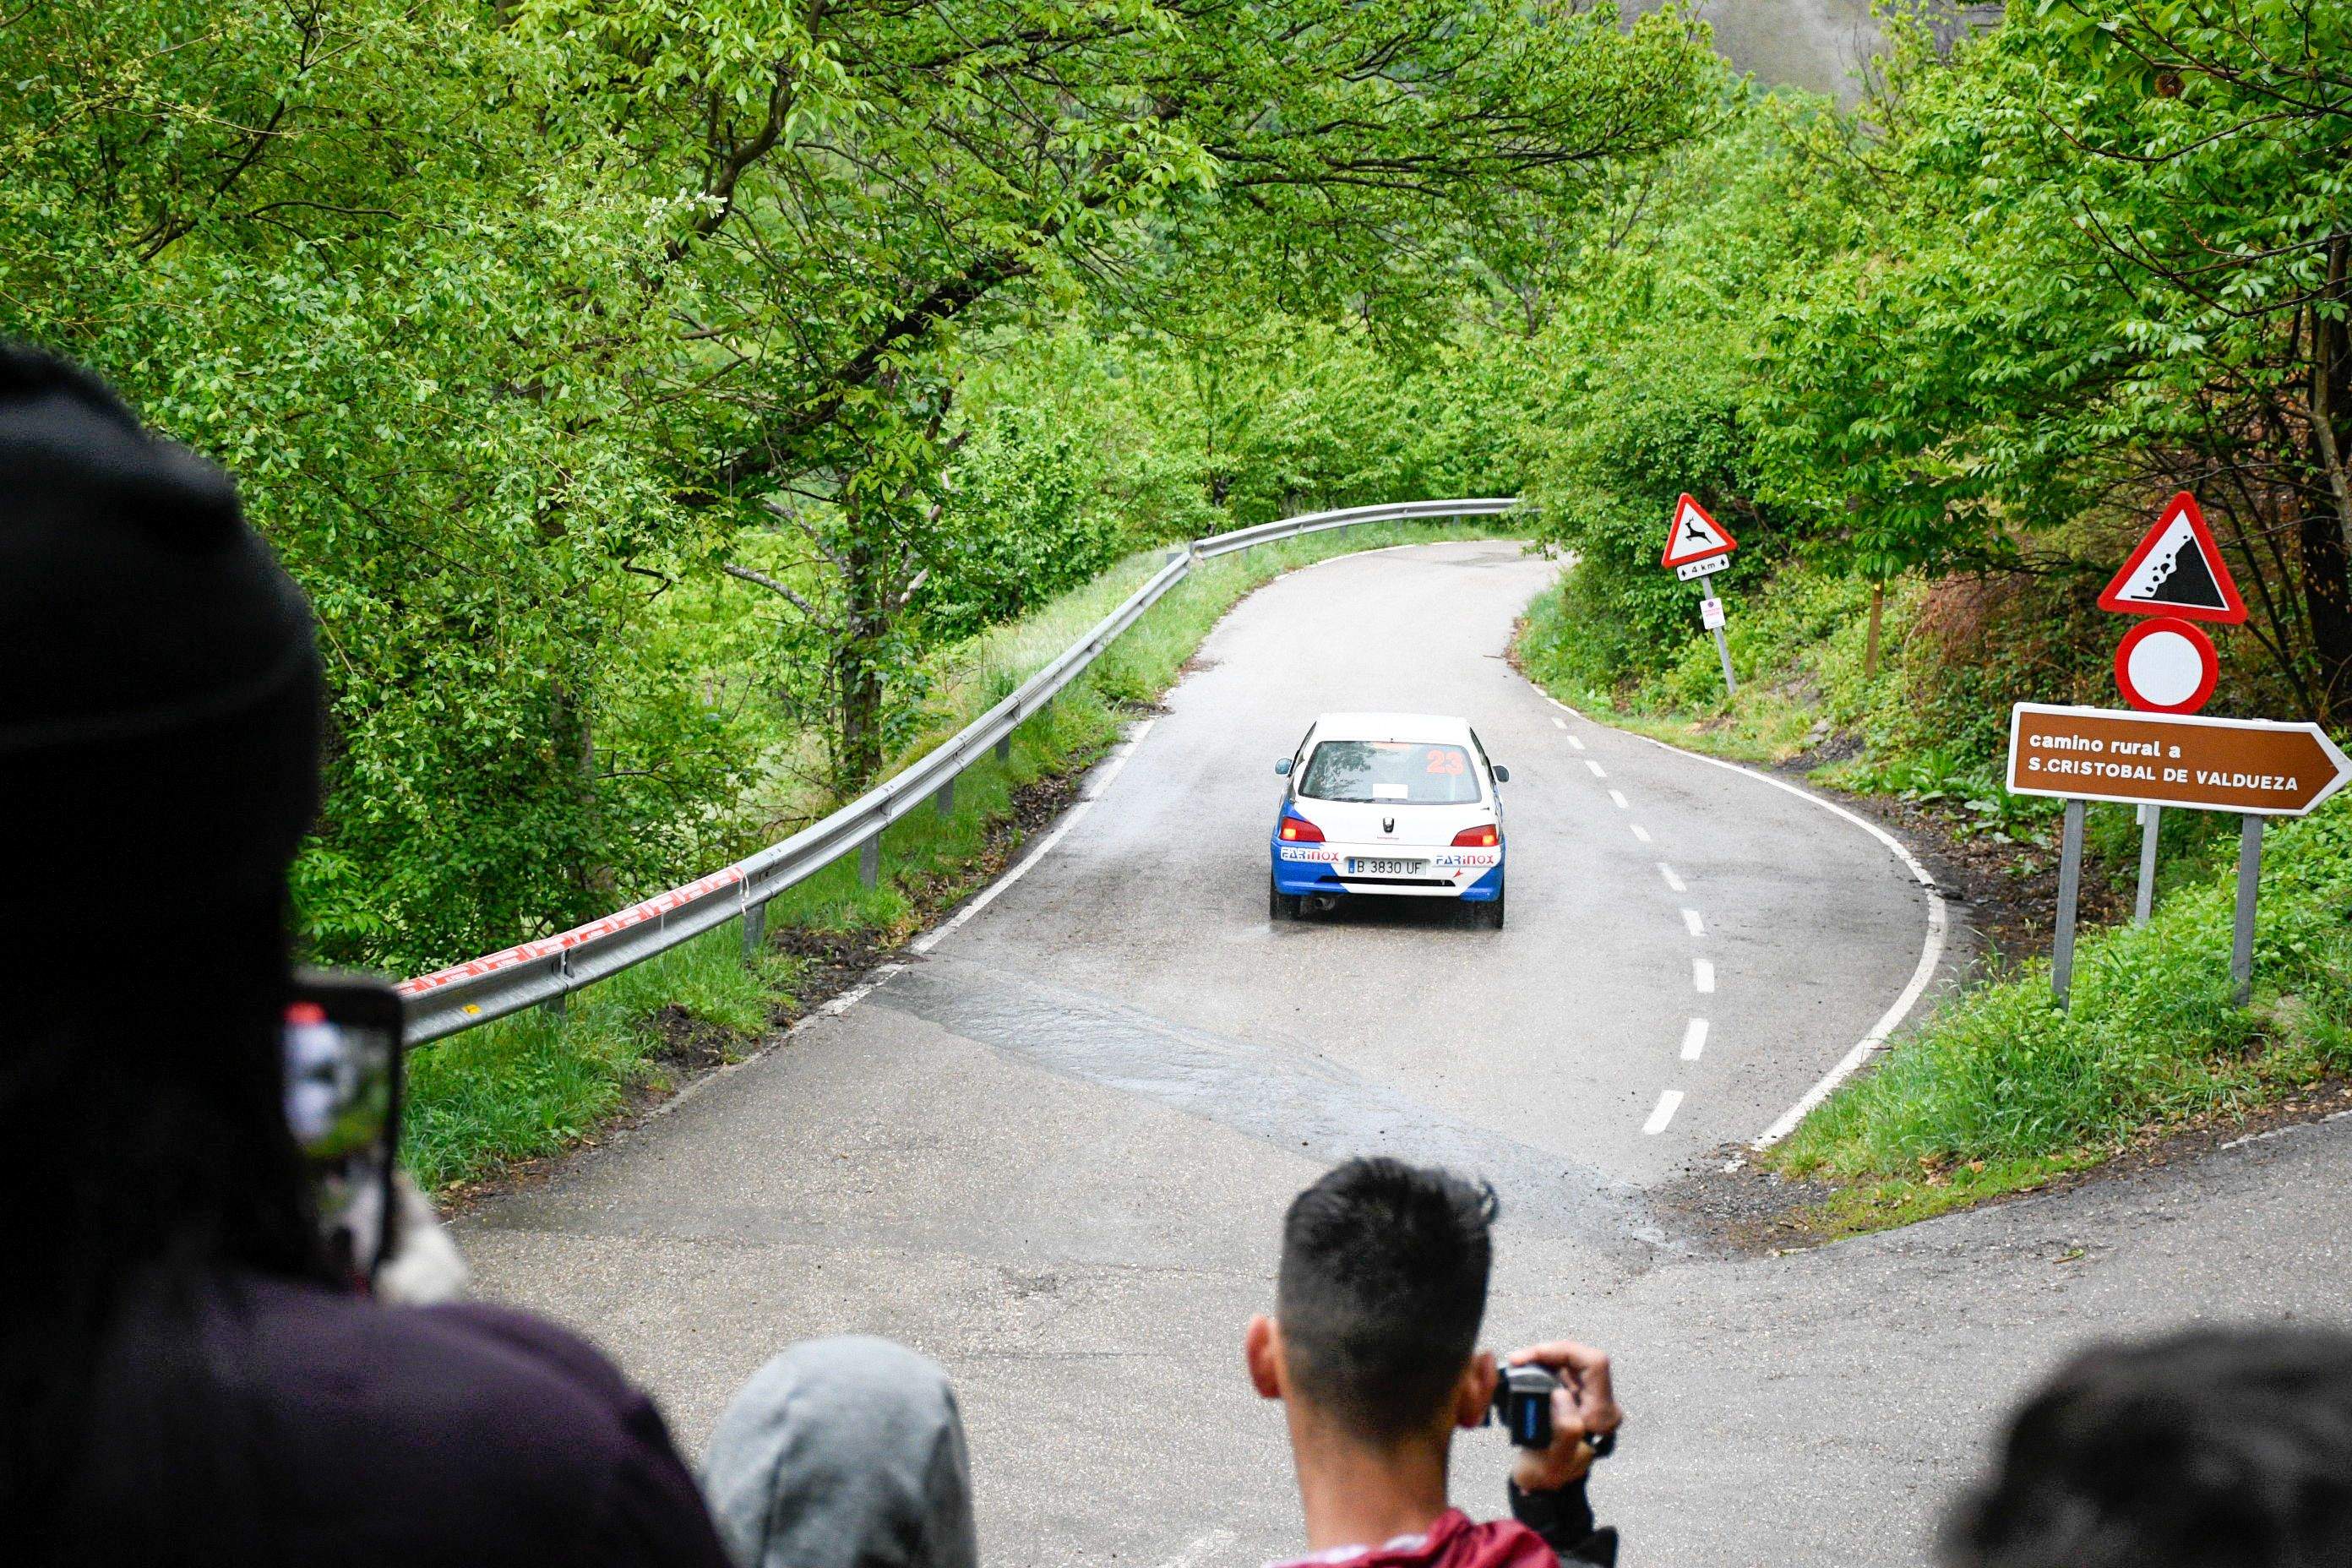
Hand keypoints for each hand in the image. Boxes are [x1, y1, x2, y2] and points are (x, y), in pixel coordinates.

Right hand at [1505, 1340, 1620, 1492]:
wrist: (1542, 1485)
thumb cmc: (1546, 1475)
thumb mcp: (1555, 1461)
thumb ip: (1567, 1429)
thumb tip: (1562, 1393)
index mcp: (1601, 1416)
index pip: (1594, 1363)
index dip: (1565, 1352)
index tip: (1531, 1357)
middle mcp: (1600, 1403)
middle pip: (1580, 1356)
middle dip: (1549, 1352)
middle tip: (1518, 1359)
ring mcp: (1588, 1398)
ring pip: (1569, 1360)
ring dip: (1542, 1357)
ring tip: (1517, 1363)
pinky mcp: (1574, 1395)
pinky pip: (1560, 1369)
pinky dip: (1541, 1365)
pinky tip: (1523, 1369)